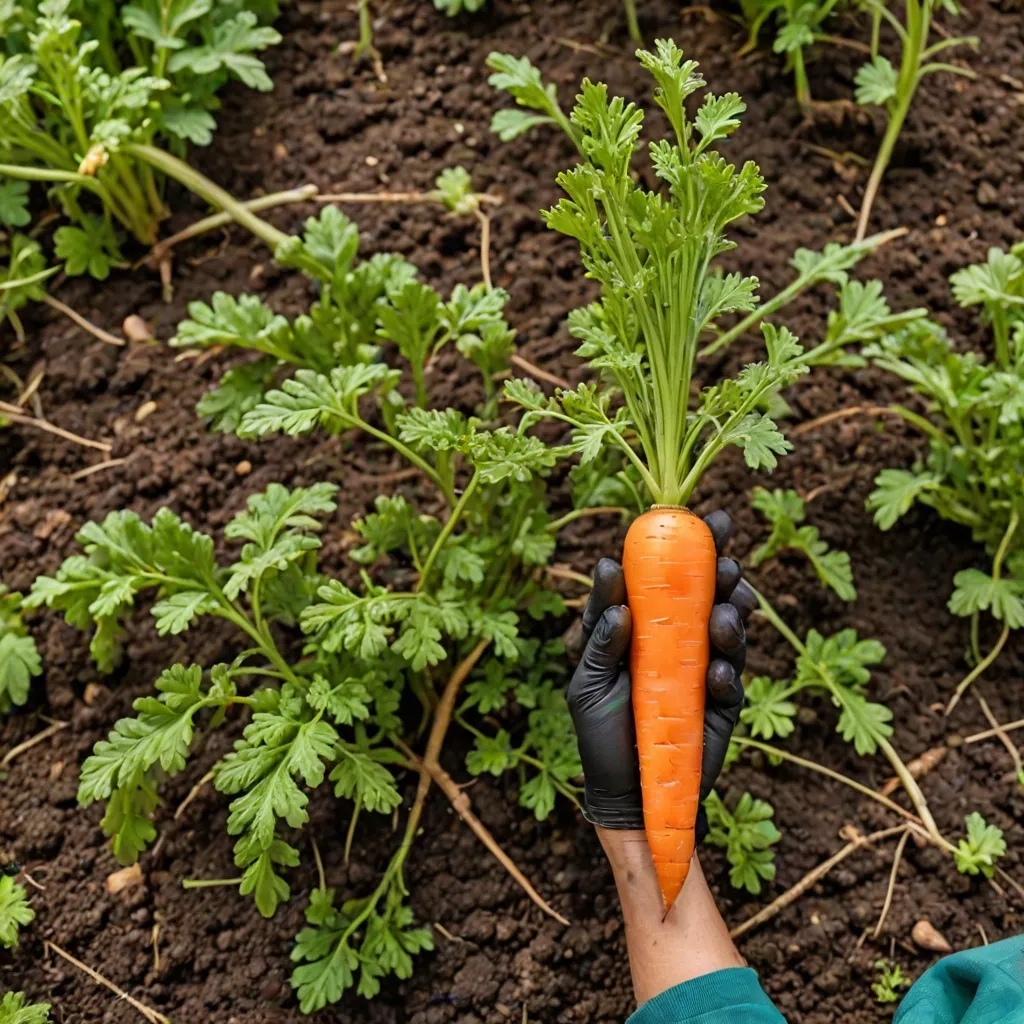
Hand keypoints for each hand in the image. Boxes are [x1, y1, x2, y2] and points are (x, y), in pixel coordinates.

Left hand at [567, 510, 754, 834]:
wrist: (629, 793)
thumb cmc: (600, 733)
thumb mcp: (587, 685)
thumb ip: (599, 641)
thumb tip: (616, 593)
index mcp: (640, 625)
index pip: (660, 577)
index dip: (679, 546)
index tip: (698, 520)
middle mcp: (677, 637)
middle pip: (704, 591)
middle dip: (719, 568)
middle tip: (726, 558)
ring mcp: (703, 665)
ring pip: (727, 625)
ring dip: (730, 613)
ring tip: (725, 613)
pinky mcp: (723, 700)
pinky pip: (731, 677)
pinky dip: (725, 670)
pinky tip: (716, 672)